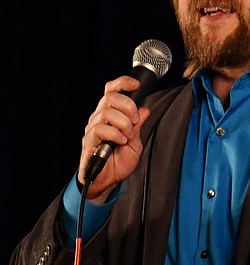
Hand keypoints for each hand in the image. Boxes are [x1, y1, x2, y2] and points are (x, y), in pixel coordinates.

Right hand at [77, 76, 150, 200]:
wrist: (107, 181)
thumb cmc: (118, 162)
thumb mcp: (135, 142)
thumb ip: (138, 125)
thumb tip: (145, 109)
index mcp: (110, 116)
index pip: (112, 91)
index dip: (123, 83)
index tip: (137, 85)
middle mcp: (99, 118)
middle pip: (111, 97)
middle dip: (128, 107)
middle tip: (135, 122)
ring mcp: (93, 128)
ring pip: (107, 112)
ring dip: (123, 123)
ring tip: (128, 137)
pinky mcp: (89, 141)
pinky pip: (100, 129)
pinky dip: (115, 134)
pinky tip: (121, 142)